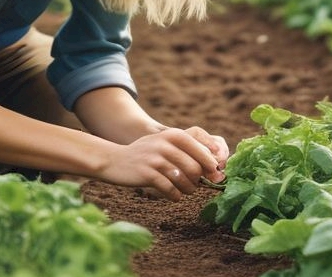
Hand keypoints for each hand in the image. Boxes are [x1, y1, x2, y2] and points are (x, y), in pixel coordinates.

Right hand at [97, 127, 226, 200]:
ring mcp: (156, 158)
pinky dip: (176, 196)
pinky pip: (171, 190)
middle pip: (195, 168)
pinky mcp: (148, 173)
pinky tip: (174, 196)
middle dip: (199, 181)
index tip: (214, 175)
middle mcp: (166, 143)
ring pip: (185, 180)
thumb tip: (216, 168)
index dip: (212, 165)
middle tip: (194, 185)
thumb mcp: (166, 144)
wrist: (115, 160)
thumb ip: (189, 151)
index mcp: (174, 134)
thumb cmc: (146, 154)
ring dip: (188, 190)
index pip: (202, 150)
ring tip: (184, 191)